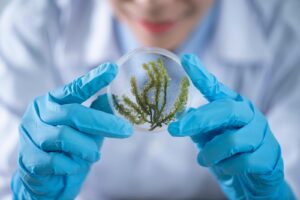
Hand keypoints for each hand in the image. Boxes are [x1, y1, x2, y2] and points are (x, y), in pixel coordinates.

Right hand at [12, 63, 132, 198]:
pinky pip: (57, 160)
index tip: (112, 69)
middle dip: (103, 123)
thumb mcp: (86, 129)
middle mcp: (39, 113)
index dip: (93, 80)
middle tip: (126, 130)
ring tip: (94, 155)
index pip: (74, 88)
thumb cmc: (69, 148)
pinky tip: (75, 166)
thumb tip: (113, 98)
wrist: (48, 179)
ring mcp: (31, 135)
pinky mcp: (30, 158)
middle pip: (73, 113)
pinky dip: (72, 164)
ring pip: (64, 136)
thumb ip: (96, 113)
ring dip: (86, 148)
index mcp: (53, 101)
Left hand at [168, 54, 294, 198]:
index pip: (216, 88)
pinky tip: (225, 169)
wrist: (254, 182)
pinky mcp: (269, 157)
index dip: (201, 74)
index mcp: (233, 107)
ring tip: (204, 160)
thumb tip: (182, 114)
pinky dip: (226, 168)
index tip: (186, 59)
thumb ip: (199, 127)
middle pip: (225, 110)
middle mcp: (249, 115)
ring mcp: (262, 135)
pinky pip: (242, 162)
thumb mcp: (210, 138)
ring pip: (232, 141)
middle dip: (197, 121)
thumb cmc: (229, 155)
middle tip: (175, 130)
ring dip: (211, 153)